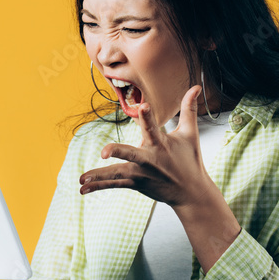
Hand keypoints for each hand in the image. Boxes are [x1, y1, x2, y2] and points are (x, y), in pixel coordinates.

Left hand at [78, 85, 218, 213]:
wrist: (190, 193)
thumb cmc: (189, 160)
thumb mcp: (190, 134)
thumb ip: (189, 109)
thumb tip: (196, 86)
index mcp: (161, 144)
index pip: (153, 127)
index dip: (148, 116)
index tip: (143, 105)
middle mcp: (149, 159)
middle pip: (131, 154)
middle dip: (118, 152)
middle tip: (103, 152)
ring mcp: (141, 173)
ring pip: (117, 173)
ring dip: (100, 175)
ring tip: (82, 178)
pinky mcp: (136, 184)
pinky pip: (115, 184)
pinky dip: (99, 186)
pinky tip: (83, 188)